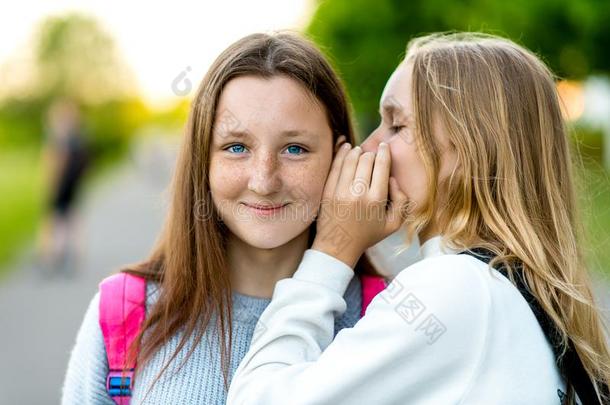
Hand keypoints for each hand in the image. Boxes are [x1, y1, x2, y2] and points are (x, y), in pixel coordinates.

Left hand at [312, 138, 408, 267]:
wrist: (338, 246)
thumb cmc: (367, 235)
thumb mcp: (393, 225)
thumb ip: (401, 201)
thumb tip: (392, 179)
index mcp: (376, 200)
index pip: (381, 166)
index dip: (383, 152)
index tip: (383, 147)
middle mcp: (358, 194)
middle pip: (366, 160)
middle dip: (370, 153)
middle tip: (371, 154)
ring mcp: (341, 192)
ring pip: (350, 159)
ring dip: (356, 151)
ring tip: (359, 151)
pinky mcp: (328, 191)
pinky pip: (335, 166)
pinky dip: (341, 154)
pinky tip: (345, 148)